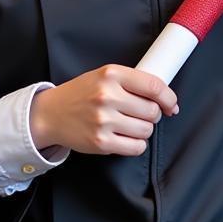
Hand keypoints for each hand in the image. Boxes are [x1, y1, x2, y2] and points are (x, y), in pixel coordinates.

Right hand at [29, 65, 177, 156]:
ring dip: (143, 130)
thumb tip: (164, 98)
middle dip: (152, 114)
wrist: (51, 113)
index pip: (153, 85)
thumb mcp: (104, 76)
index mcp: (111, 74)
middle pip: (152, 110)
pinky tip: (125, 137)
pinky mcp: (101, 142)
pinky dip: (136, 144)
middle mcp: (107, 96)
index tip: (171, 104)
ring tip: (129, 124)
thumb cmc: (81, 94)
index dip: (168, 97)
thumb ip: (131, 82)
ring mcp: (104, 120)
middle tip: (140, 113)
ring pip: (146, 130)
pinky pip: (136, 147)